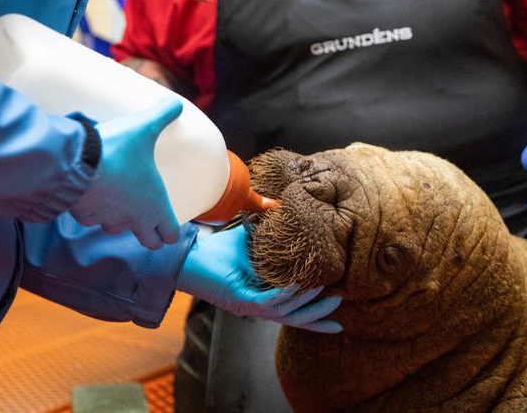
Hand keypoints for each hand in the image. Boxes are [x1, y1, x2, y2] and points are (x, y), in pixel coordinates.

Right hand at [71, 96, 182, 248]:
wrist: (77, 163)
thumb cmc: (118, 149)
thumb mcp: (145, 127)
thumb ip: (163, 114)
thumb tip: (177, 103)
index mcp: (155, 206)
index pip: (170, 235)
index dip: (171, 231)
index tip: (169, 225)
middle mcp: (134, 219)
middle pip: (148, 242)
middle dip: (149, 233)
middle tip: (146, 218)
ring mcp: (107, 220)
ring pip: (116, 228)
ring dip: (118, 218)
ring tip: (117, 198)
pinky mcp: (84, 216)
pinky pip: (91, 218)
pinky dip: (93, 209)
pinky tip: (92, 193)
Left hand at [177, 225, 342, 332]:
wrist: (186, 255)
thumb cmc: (214, 250)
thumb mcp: (248, 239)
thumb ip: (266, 231)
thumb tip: (282, 208)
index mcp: (260, 296)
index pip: (293, 310)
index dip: (315, 316)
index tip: (339, 318)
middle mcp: (256, 305)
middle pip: (294, 318)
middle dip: (318, 316)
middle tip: (340, 307)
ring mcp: (248, 304)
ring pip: (286, 313)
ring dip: (308, 305)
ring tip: (329, 294)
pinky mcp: (239, 299)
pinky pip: (268, 302)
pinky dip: (286, 296)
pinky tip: (300, 287)